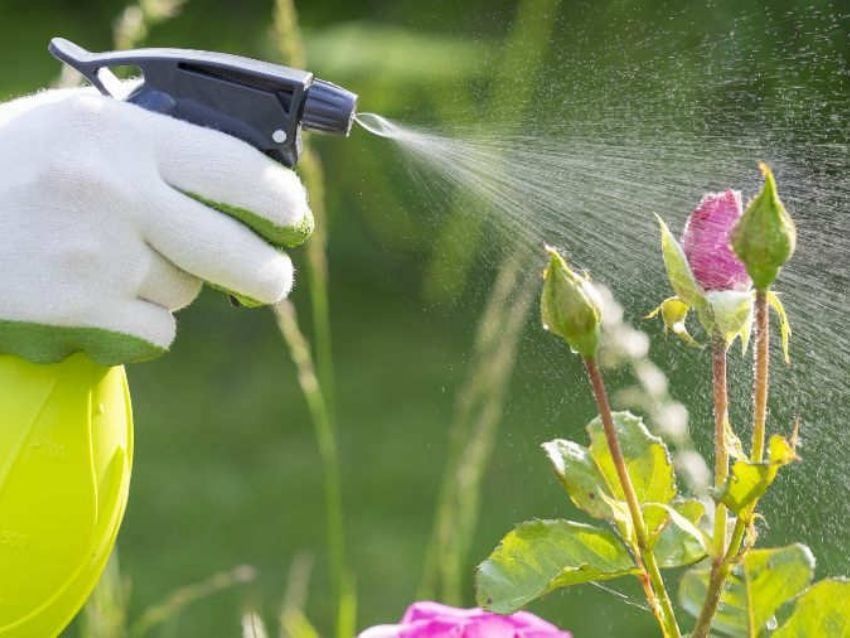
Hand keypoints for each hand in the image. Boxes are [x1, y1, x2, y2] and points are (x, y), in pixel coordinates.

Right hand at [0, 87, 312, 364]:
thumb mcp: (77, 126)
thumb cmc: (9, 167)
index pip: (237, 168)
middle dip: (267, 273)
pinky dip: (142, 322)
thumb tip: (236, 175)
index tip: (294, 218)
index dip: (281, 201)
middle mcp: (116, 192)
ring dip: (173, 285)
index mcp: (122, 134)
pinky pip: (156, 328)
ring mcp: (98, 255)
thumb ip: (152, 145)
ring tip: (119, 263)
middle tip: (274, 280)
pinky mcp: (80, 310)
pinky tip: (103, 298)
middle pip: (234, 249)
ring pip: (186, 290)